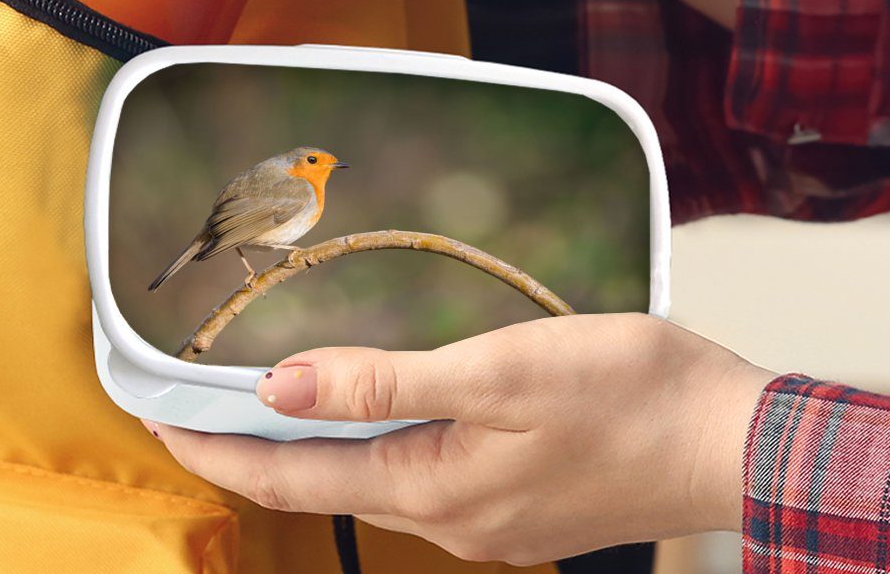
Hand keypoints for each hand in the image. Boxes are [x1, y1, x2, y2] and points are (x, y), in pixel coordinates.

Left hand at [146, 314, 772, 563]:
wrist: (729, 442)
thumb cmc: (628, 396)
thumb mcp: (501, 371)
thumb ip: (388, 382)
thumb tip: (285, 387)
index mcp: (433, 486)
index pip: (292, 474)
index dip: (219, 448)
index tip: (160, 422)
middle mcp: (448, 517)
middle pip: (321, 484)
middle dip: (251, 451)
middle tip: (195, 411)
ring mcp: (483, 519)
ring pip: (368, 483)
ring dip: (309, 450)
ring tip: (266, 408)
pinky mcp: (512, 506)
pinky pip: (415, 480)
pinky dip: (370, 450)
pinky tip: (371, 422)